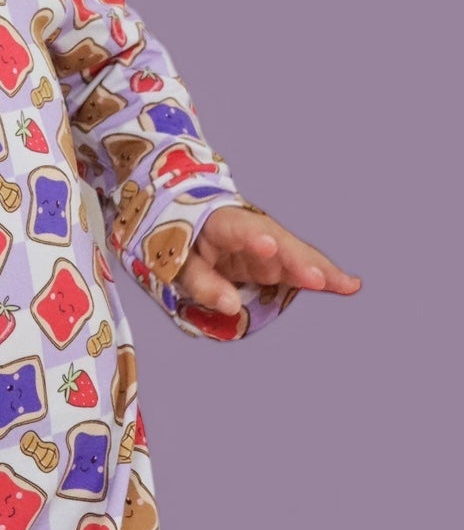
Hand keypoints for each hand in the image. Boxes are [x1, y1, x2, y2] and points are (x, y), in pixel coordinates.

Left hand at [177, 202, 361, 317]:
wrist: (193, 227)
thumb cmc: (182, 244)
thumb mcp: (180, 265)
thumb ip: (203, 283)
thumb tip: (230, 306)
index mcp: (223, 223)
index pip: (240, 229)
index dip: (254, 238)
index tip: (268, 246)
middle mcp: (254, 231)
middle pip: (280, 243)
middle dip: (297, 261)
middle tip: (317, 279)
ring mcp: (270, 245)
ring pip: (298, 256)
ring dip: (320, 270)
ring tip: (346, 284)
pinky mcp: (278, 261)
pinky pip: (302, 268)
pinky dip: (325, 276)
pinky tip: (349, 286)